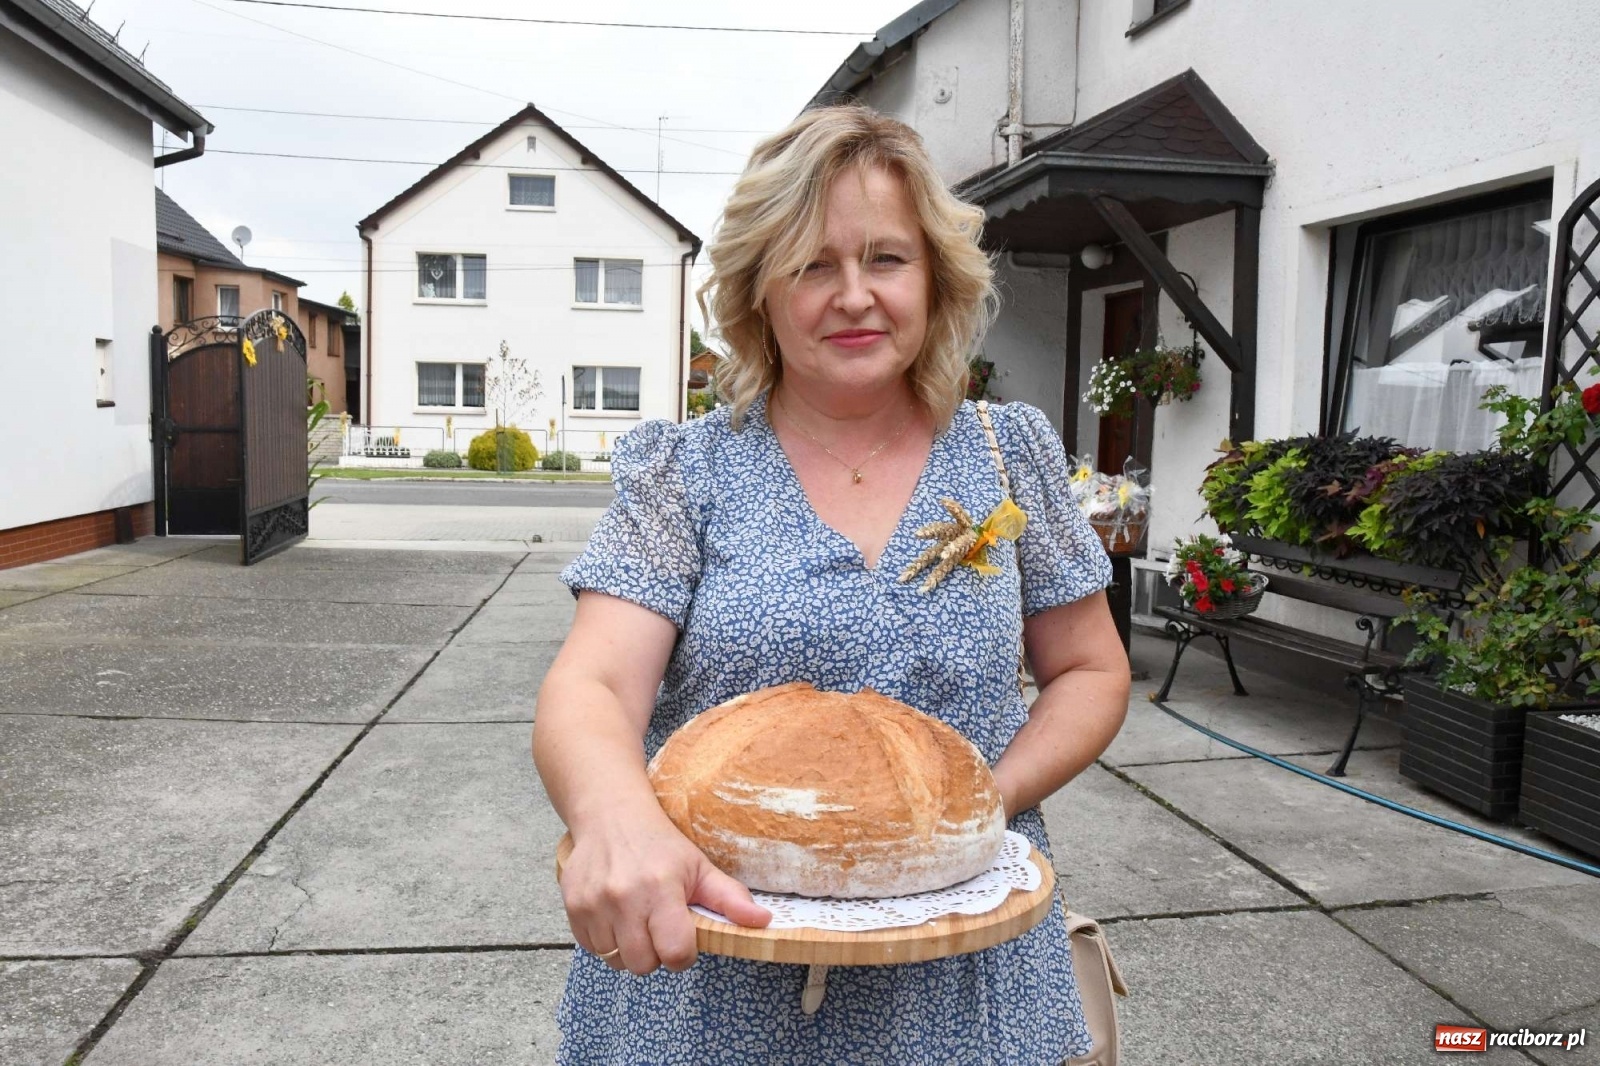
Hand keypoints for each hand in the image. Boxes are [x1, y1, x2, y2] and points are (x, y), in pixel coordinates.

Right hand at [561, 815, 770, 975]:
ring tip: (637, 919)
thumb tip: (763, 922)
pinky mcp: (572, 907)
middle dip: (656, 954)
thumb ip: (730, 898)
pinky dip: (606, 941)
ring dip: (629, 949)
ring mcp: (594, 904)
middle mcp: (624, 897)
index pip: (675, 952)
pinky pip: (591, 949)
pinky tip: (616, 916)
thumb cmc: (659, 844)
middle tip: (659, 927)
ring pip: (616, 961)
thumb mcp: (699, 866)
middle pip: (644, 964)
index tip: (683, 937)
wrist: (609, 815)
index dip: (683, 953)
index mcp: (661, 888)